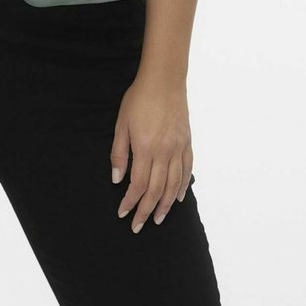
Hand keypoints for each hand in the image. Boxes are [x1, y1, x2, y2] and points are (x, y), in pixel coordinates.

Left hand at [110, 74, 192, 233]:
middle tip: (138, 226)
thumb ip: (119, 153)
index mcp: (145, 148)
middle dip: (146, 210)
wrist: (164, 80)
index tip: (123, 213)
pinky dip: (183, 186)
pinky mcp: (187, 142)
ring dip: (165, 205)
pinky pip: (187, 170)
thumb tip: (118, 179)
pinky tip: (178, 197)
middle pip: (156, 190)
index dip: (130, 201)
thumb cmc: (139, 99)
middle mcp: (164, 152)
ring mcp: (178, 148)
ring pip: (173, 184)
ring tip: (157, 218)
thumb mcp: (121, 124)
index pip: (138, 185)